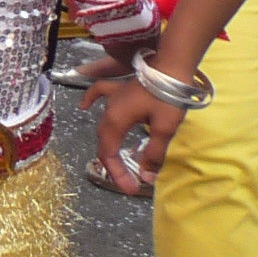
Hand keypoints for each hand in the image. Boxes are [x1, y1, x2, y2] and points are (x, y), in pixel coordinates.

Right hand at [92, 73, 190, 190]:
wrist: (171, 67)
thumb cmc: (167, 97)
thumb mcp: (164, 129)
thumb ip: (153, 153)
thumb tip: (146, 177)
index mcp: (115, 121)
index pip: (109, 153)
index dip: (117, 173)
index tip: (132, 189)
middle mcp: (108, 111)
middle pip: (104, 142)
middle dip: (114, 165)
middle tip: (129, 182)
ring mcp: (112, 99)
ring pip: (103, 126)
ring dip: (108, 145)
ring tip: (115, 161)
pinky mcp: (120, 91)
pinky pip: (98, 95)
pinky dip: (91, 101)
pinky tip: (85, 107)